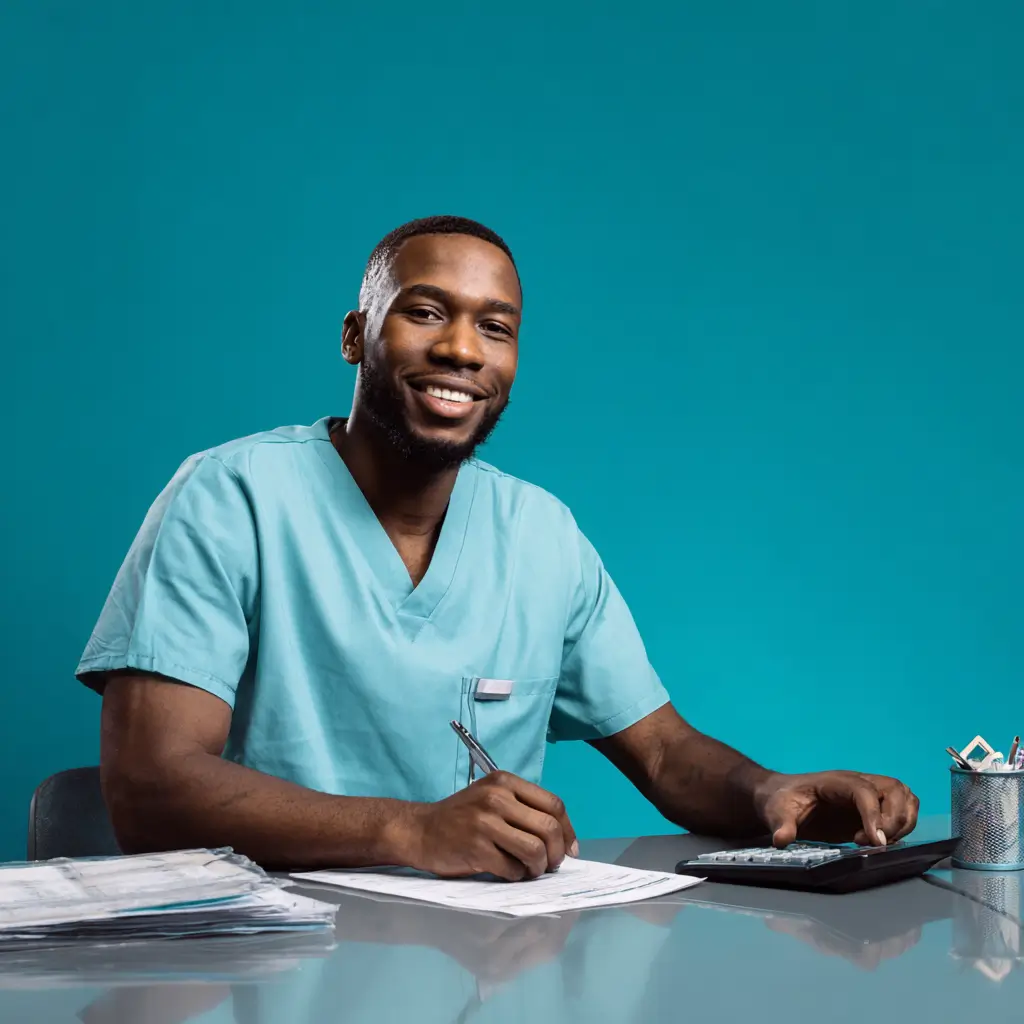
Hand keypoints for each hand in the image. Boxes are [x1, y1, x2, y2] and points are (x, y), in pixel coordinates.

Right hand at [396, 772, 577, 879]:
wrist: (420, 830)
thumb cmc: (462, 818)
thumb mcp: (492, 798)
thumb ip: (524, 809)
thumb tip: (564, 840)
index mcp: (505, 782)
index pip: (554, 804)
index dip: (568, 830)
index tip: (570, 849)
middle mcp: (497, 797)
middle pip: (548, 828)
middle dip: (557, 853)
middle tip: (550, 864)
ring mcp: (485, 822)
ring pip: (535, 850)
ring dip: (538, 867)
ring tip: (529, 870)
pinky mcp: (476, 848)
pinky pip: (512, 868)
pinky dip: (516, 876)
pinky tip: (508, 872)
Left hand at [755, 771, 918, 847]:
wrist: (783, 799)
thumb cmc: (782, 801)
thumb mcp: (776, 812)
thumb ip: (782, 825)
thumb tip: (782, 840)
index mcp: (836, 781)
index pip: (865, 791)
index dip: (874, 815)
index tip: (874, 842)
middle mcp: (858, 783)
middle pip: (895, 790)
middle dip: (893, 819)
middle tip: (873, 843)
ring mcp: (869, 794)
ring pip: (905, 798)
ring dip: (903, 823)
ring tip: (879, 843)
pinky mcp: (874, 809)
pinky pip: (902, 811)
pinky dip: (902, 828)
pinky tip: (879, 843)